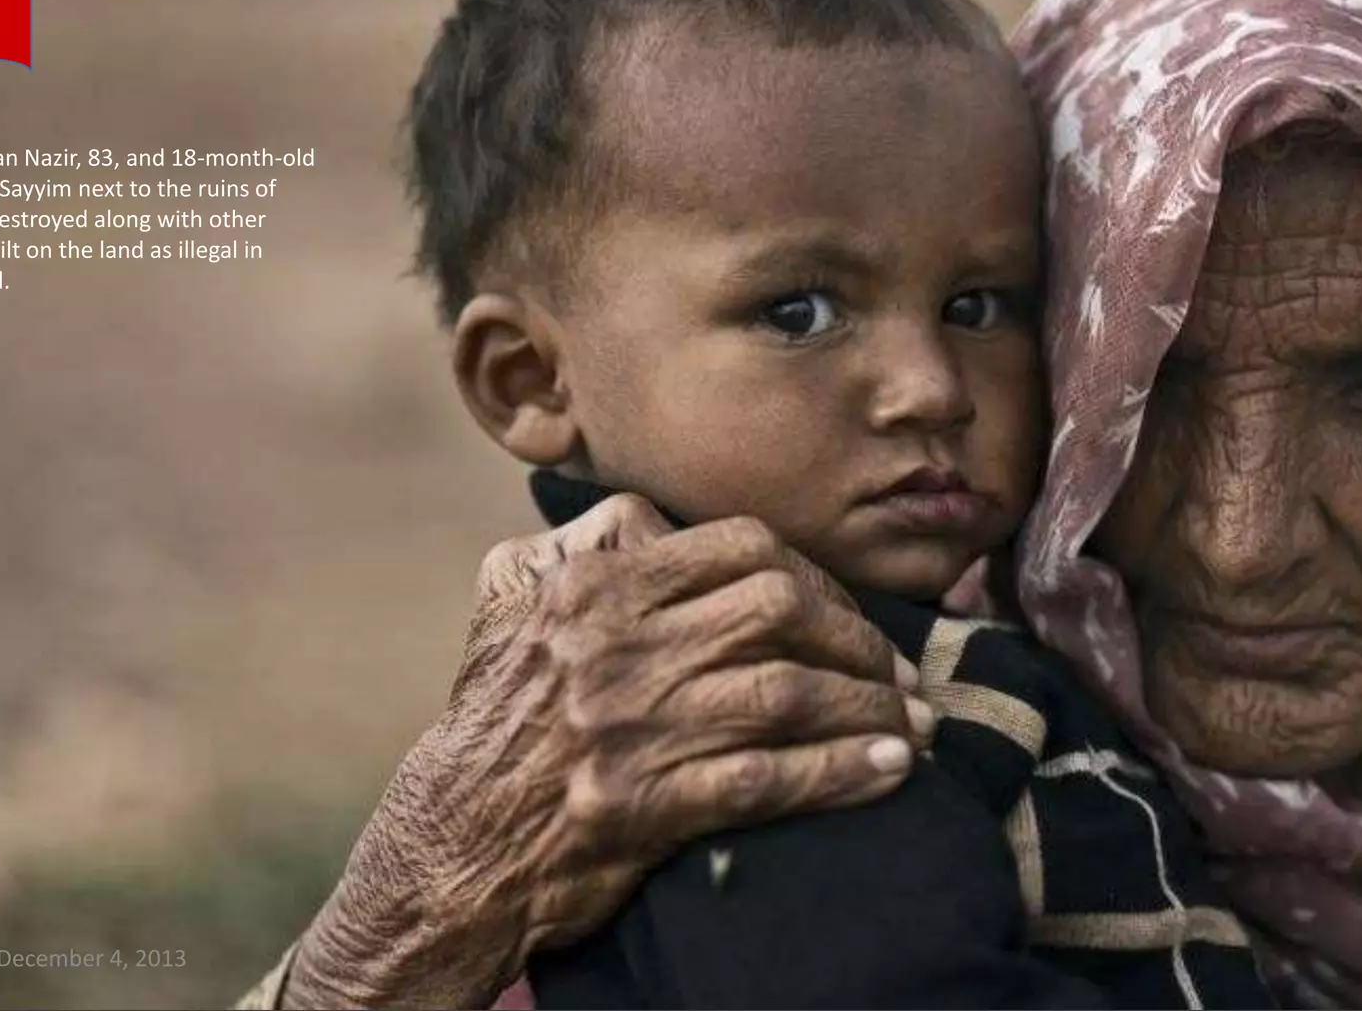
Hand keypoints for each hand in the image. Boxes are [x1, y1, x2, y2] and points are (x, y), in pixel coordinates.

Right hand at [281, 495, 926, 1008]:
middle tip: (893, 672)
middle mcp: (612, 644)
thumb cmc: (494, 719)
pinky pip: (769, 777)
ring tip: (912, 725)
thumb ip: (582, 547)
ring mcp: (628, 725)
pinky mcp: (642, 805)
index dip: (816, 575)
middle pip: (780, 609)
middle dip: (856, 640)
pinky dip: (842, 773)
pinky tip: (890, 770)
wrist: (448, 844)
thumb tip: (652, 519)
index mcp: (591, 584)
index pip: (741, 545)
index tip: (843, 611)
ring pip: (787, 692)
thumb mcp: (509, 602)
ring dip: (868, 708)